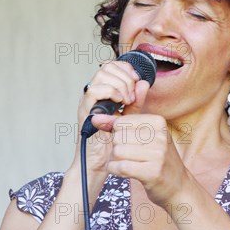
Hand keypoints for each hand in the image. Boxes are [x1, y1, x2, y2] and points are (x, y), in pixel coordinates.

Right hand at [72, 60, 139, 174]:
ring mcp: (88, 102)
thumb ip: (136, 102)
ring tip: (127, 100)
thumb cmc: (112, 144)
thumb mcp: (128, 118)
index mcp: (103, 93)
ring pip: (101, 76)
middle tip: (133, 94)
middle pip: (106, 67)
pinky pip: (94, 92)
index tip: (137, 80)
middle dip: (125, 77)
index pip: (111, 66)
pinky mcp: (85, 111)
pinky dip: (110, 93)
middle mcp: (93, 95)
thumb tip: (144, 83)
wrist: (100, 164)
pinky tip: (120, 103)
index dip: (126, 68)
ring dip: (119, 84)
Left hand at [91, 82, 188, 206]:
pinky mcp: (152, 172)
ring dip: (116, 160)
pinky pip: (121, 167)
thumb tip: (95, 118)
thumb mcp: (144, 136)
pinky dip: (116, 170)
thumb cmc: (157, 159)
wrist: (178, 186)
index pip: (121, 122)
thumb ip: (119, 125)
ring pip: (118, 151)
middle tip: (128, 156)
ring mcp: (158, 154)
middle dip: (117, 148)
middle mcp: (160, 136)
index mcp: (158, 122)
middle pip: (118, 137)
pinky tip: (123, 172)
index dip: (118, 134)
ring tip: (127, 164)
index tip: (128, 143)